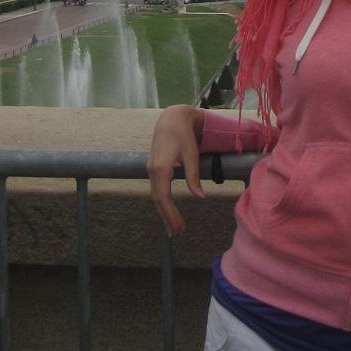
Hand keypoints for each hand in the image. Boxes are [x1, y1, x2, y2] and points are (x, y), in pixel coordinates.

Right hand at [147, 104, 205, 235]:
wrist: (171, 118)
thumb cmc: (183, 134)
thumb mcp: (192, 153)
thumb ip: (194, 176)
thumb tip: (200, 196)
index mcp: (160, 169)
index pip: (163, 198)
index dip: (171, 214)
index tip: (180, 228)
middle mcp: (152, 171)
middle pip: (157, 200)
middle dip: (166, 217)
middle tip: (177, 233)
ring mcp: (150, 169)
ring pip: (155, 195)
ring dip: (163, 211)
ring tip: (172, 227)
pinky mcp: (153, 167)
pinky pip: (156, 188)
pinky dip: (161, 201)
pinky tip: (167, 208)